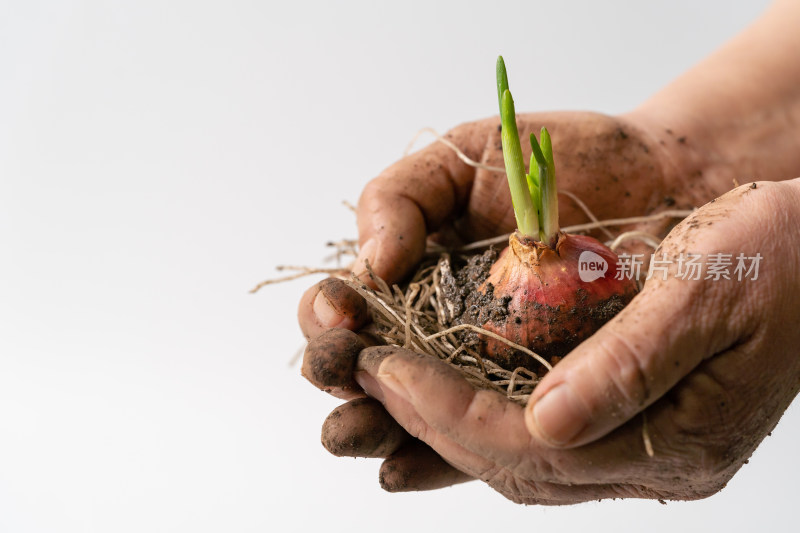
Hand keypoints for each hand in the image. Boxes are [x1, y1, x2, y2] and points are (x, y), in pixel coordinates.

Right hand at [297, 111, 710, 491]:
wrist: (656, 178)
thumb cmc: (553, 162)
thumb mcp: (462, 158)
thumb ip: (399, 197)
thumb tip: (371, 263)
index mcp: (407, 276)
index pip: (342, 309)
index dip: (327, 315)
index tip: (340, 311)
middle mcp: (436, 330)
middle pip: (366, 371)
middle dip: (344, 379)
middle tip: (345, 372)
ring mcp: (483, 369)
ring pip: (413, 415)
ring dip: (379, 426)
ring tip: (364, 428)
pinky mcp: (537, 398)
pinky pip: (484, 438)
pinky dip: (439, 457)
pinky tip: (405, 468)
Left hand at [303, 179, 799, 501]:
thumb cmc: (776, 251)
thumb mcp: (709, 289)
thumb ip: (631, 363)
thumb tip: (546, 424)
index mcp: (682, 436)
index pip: (531, 445)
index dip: (446, 410)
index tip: (383, 368)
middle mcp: (657, 459)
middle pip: (514, 461)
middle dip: (428, 420)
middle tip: (364, 375)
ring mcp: (645, 448)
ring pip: (519, 458)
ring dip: (444, 424)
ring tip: (383, 386)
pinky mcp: (633, 424)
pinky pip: (539, 438)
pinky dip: (480, 418)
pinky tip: (438, 397)